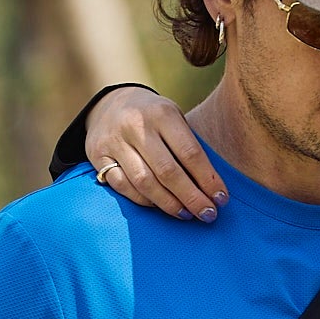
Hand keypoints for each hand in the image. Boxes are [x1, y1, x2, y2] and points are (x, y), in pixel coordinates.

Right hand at [87, 87, 224, 221]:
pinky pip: (123, 186)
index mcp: (162, 114)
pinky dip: (144, 201)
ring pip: (144, 183)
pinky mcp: (98, 156)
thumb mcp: (174, 117)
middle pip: (168, 172)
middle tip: (208, 214)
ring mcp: (114, 141)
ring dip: (169, 204)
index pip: (190, 153)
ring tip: (187, 214)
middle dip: (192, 197)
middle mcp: (136, 126)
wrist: (111, 103)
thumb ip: (189, 146)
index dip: (208, 180)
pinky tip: (160, 207)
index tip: (222, 198)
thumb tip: (212, 188)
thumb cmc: (154, 117)